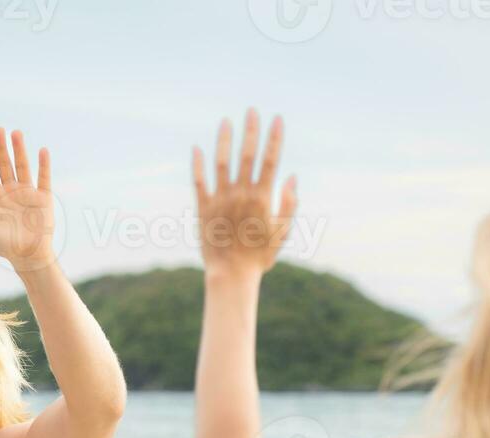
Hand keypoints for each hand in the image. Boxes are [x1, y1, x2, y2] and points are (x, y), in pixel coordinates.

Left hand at [0, 127, 56, 272]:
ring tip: (15, 133)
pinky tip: (41, 151)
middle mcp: (10, 191)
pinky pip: (43, 178)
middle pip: (4, 164)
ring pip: (22, 166)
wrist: (28, 257)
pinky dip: (43, 165)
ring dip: (19, 150)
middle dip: (1, 147)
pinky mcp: (43, 198)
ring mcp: (27, 193)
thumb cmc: (5, 247)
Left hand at [193, 109, 296, 276]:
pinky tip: (197, 148)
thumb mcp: (282, 233)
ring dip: (224, 139)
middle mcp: (241, 194)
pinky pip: (199, 181)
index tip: (277, 119)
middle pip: (247, 155)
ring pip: (222, 162)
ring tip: (226, 121)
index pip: (271, 160)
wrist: (231, 275)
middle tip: (252, 111)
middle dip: (251, 130)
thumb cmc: (259, 256)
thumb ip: (288, 204)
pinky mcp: (203, 208)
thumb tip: (292, 179)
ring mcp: (221, 200)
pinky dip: (197, 164)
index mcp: (262, 198)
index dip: (275, 138)